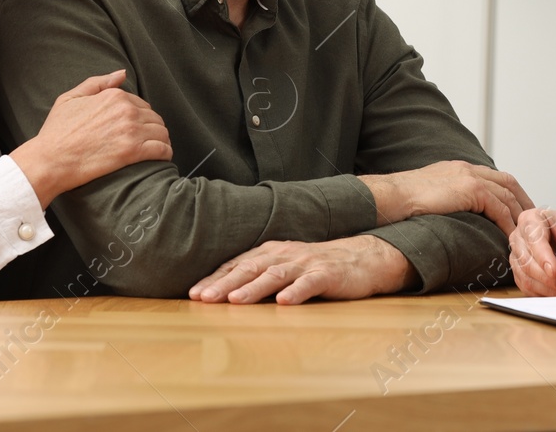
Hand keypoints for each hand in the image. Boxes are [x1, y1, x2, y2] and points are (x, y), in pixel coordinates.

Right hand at [10, 70, 171, 207]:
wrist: (49, 160)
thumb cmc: (56, 132)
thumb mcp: (71, 98)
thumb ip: (99, 83)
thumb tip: (122, 73)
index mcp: (114, 96)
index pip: (142, 104)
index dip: (142, 117)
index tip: (138, 128)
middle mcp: (126, 110)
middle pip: (155, 118)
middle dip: (153, 129)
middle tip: (148, 141)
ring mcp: (131, 131)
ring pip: (162, 133)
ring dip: (162, 140)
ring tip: (156, 149)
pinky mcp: (133, 152)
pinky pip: (162, 150)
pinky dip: (165, 153)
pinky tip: (161, 158)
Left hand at [189, 236, 417, 304]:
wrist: (362, 258)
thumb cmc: (317, 267)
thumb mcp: (285, 267)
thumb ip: (259, 275)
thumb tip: (223, 293)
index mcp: (271, 252)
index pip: (237, 265)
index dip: (215, 278)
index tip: (193, 294)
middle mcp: (285, 254)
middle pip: (250, 268)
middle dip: (225, 284)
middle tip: (203, 299)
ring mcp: (306, 264)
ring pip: (276, 275)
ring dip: (254, 288)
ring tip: (235, 301)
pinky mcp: (328, 275)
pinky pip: (310, 284)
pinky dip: (296, 292)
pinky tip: (284, 303)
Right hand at [358, 160, 533, 238]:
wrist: (393, 195)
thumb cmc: (403, 199)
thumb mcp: (430, 192)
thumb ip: (446, 196)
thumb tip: (451, 210)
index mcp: (460, 168)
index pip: (494, 177)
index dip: (510, 192)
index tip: (518, 207)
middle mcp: (468, 169)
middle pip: (508, 182)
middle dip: (523, 200)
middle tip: (533, 219)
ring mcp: (470, 177)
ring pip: (507, 195)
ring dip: (519, 214)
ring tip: (527, 232)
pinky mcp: (471, 190)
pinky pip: (499, 207)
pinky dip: (508, 222)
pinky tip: (511, 236)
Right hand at [508, 208, 555, 294]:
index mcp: (535, 218)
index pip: (532, 236)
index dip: (542, 255)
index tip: (554, 270)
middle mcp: (522, 236)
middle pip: (525, 259)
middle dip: (546, 276)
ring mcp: (520, 256)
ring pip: (525, 276)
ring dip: (547, 286)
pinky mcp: (522, 274)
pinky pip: (527, 288)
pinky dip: (544, 292)